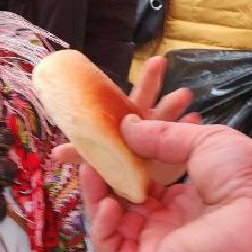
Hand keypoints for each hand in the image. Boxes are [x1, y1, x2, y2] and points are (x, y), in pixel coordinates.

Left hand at [53, 57, 199, 184]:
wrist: (133, 190)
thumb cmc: (112, 167)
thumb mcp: (95, 159)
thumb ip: (80, 153)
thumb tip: (55, 154)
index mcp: (128, 120)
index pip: (137, 96)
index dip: (149, 79)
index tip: (157, 61)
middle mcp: (147, 125)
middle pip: (152, 100)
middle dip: (158, 82)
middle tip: (163, 62)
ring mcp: (162, 140)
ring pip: (170, 119)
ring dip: (175, 107)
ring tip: (184, 94)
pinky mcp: (174, 157)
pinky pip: (184, 143)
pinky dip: (190, 132)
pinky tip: (196, 122)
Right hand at [81, 119, 251, 251]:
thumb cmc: (248, 176)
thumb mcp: (202, 140)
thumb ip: (161, 136)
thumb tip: (125, 127)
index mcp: (184, 196)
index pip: (138, 181)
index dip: (116, 163)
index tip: (99, 142)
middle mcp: (169, 221)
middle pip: (120, 202)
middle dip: (100, 178)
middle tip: (85, 154)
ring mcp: (160, 243)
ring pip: (111, 226)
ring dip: (95, 199)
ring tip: (91, 172)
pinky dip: (102, 229)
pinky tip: (106, 204)